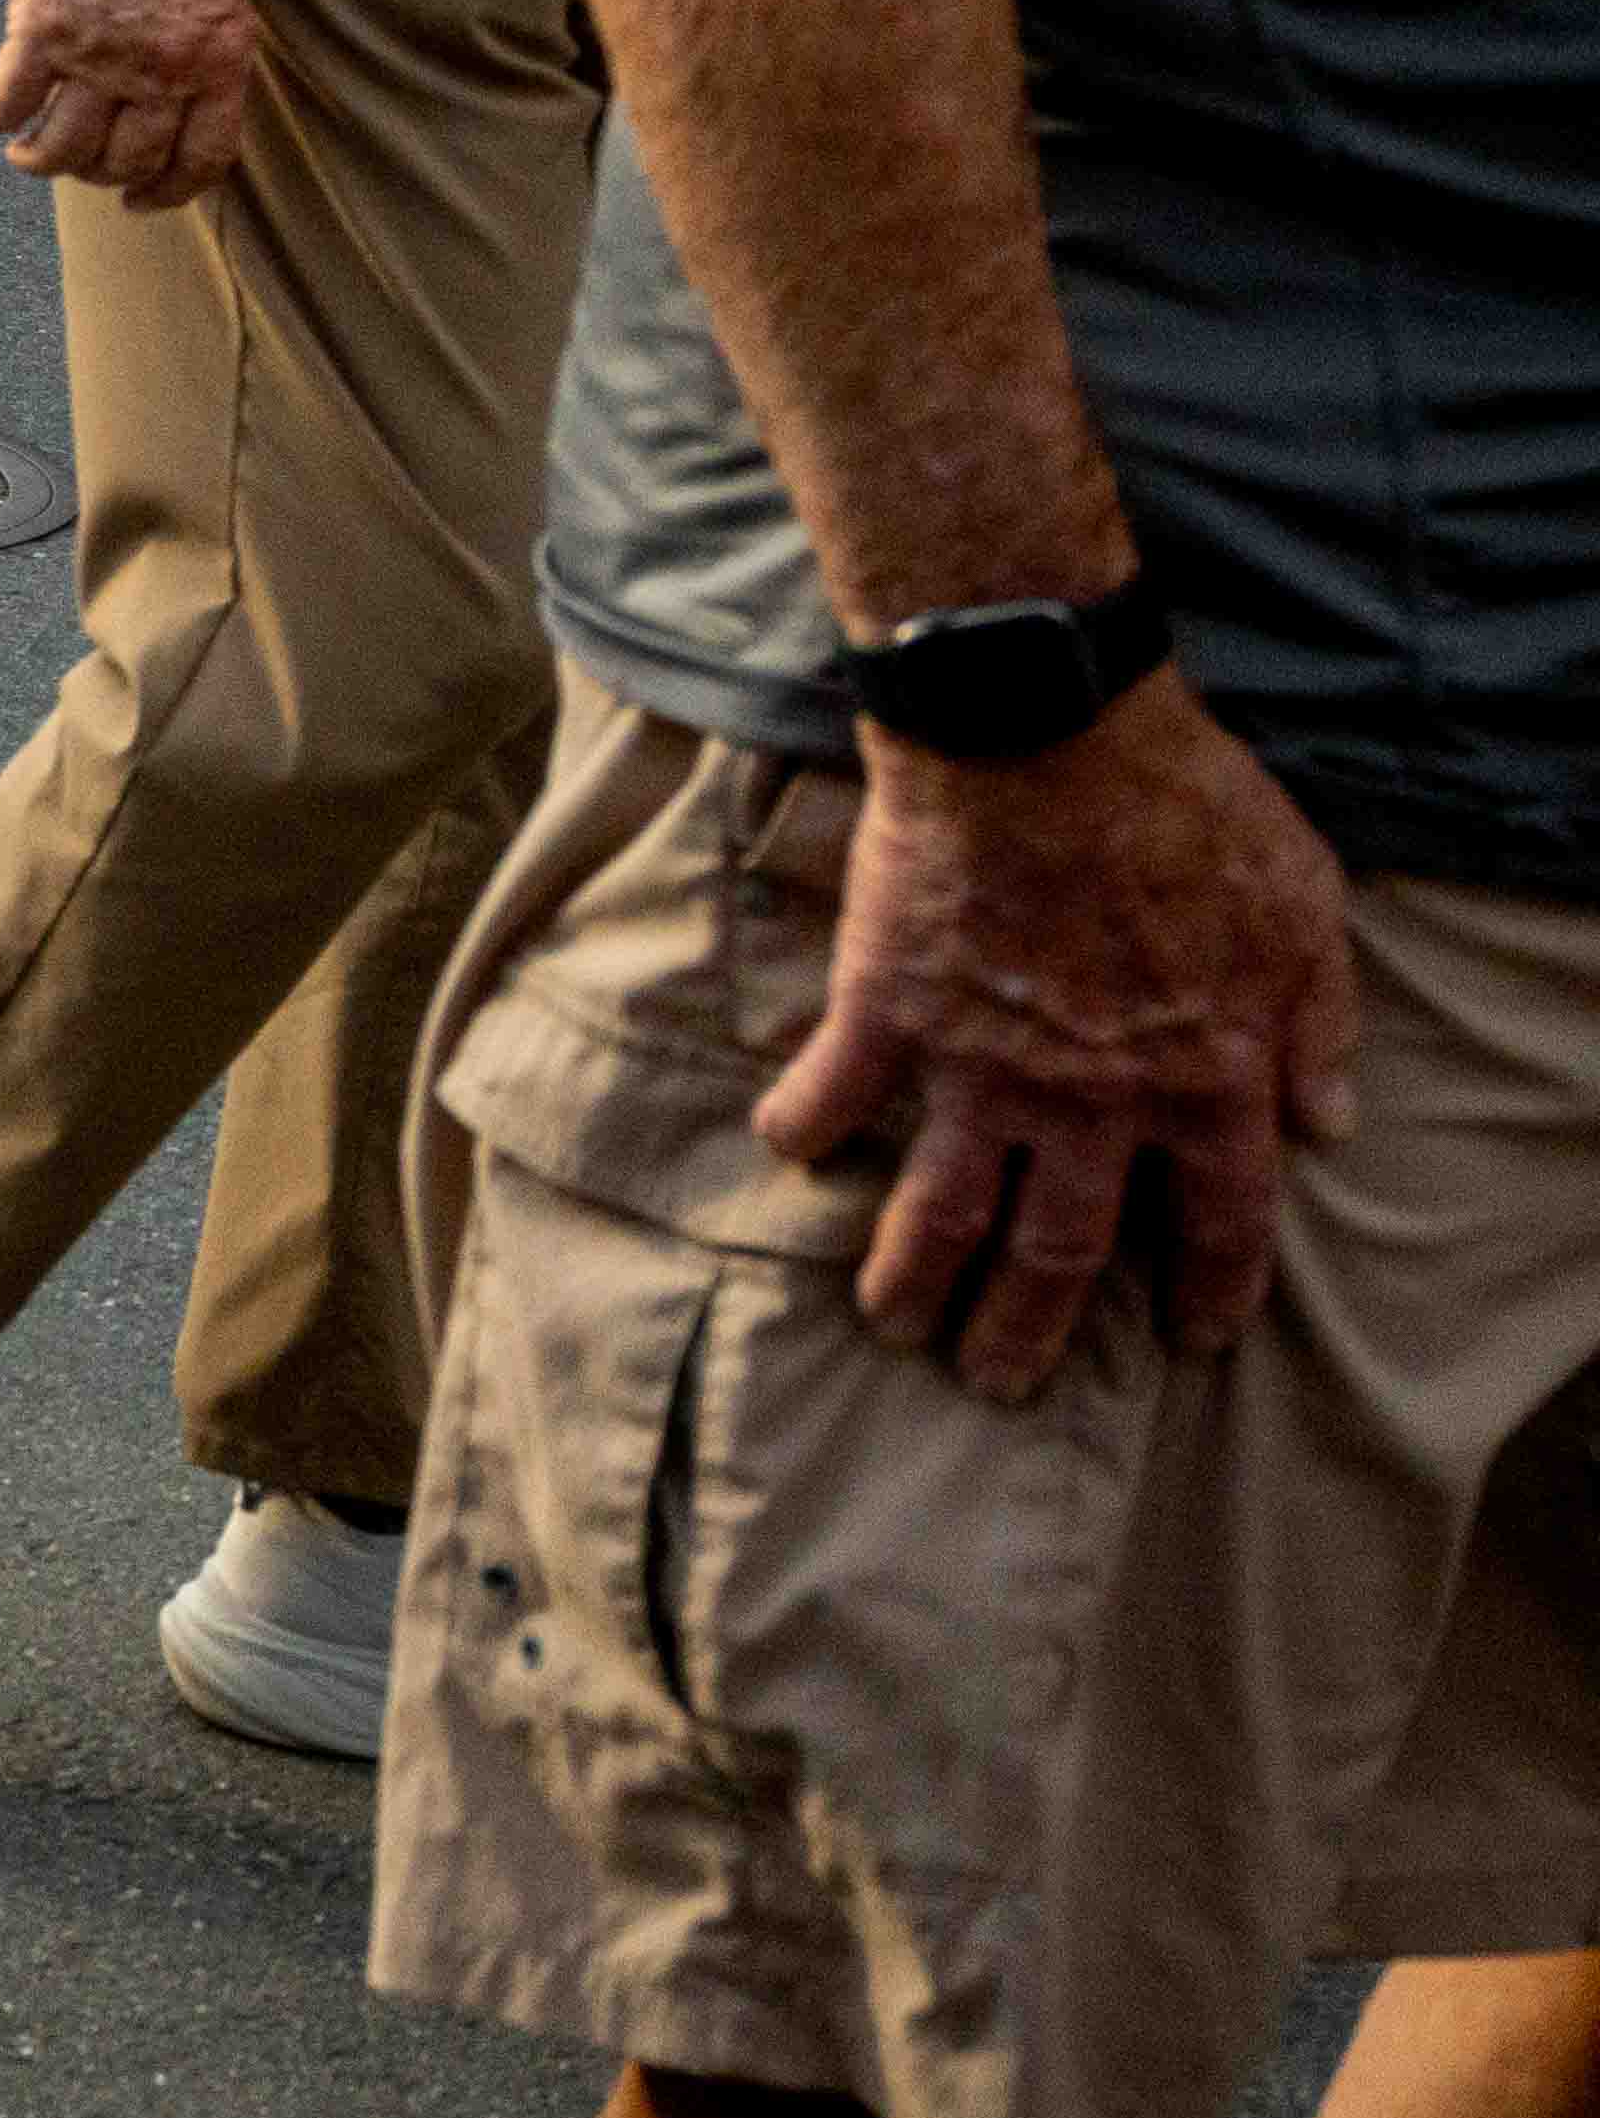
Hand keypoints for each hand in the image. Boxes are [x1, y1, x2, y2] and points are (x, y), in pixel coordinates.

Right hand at [0, 0, 265, 209]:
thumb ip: (200, 36)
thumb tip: (174, 83)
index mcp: (219, 53)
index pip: (200, 157)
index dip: (167, 193)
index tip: (142, 201)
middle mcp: (163, 66)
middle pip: (125, 161)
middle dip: (100, 175)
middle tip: (80, 165)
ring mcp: (98, 51)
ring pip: (63, 149)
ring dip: (41, 161)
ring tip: (28, 154)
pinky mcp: (37, 27)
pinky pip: (11, 103)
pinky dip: (0, 116)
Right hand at [755, 680, 1368, 1391]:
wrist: (1046, 735)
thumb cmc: (1189, 811)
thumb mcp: (1306, 913)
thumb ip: (1321, 1027)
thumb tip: (1330, 1122)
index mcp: (1207, 1081)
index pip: (1221, 1222)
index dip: (1211, 1289)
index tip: (1191, 1335)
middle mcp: (1093, 1102)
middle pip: (1060, 1253)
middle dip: (1027, 1332)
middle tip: (997, 1382)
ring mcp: (982, 1066)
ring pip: (944, 1210)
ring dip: (912, 1278)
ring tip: (890, 1324)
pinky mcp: (889, 1013)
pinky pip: (833, 1091)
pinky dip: (805, 1125)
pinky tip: (788, 1152)